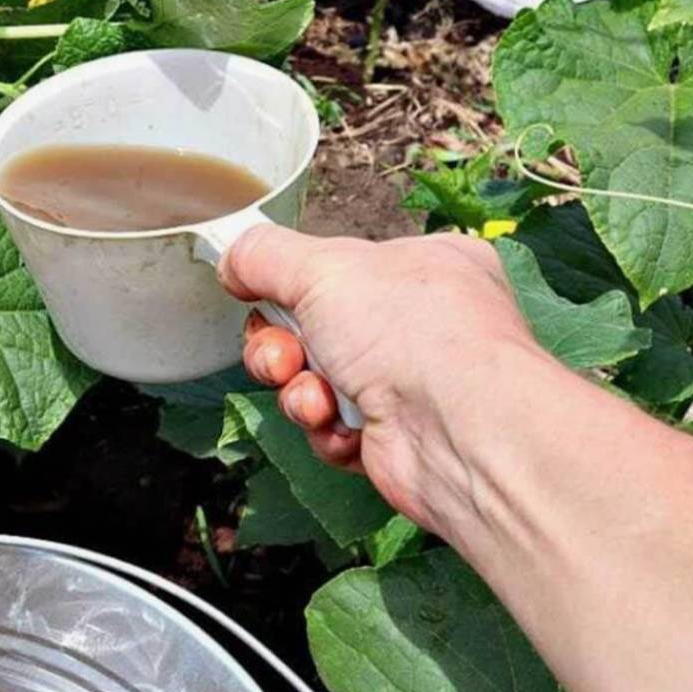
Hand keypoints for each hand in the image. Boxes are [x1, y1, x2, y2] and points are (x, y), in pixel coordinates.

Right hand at [218, 225, 547, 534]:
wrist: (460, 432)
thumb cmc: (412, 333)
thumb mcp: (323, 267)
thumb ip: (265, 255)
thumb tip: (232, 258)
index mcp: (420, 264)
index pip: (336, 267)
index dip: (291, 285)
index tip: (258, 294)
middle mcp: (418, 322)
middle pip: (312, 327)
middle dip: (283, 346)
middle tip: (284, 357)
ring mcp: (408, 382)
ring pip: (314, 380)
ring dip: (302, 391)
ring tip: (318, 398)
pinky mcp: (394, 436)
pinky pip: (331, 427)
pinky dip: (327, 428)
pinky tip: (344, 427)